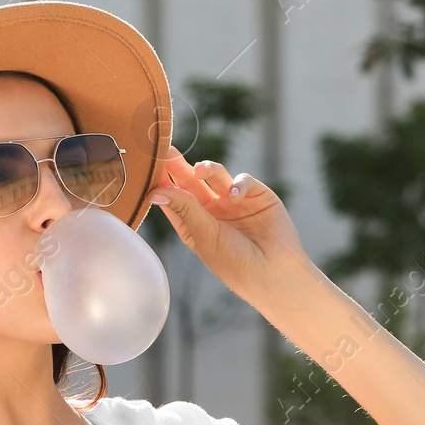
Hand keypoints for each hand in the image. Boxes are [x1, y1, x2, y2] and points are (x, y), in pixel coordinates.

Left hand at [147, 146, 317, 306]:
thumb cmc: (234, 263)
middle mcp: (212, 209)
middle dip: (179, 166)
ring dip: (206, 168)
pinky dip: (238, 184)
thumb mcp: (204, 235)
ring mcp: (234, 201)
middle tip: (167, 151)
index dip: (163, 182)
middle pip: (191, 181)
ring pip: (216, 174)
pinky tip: (234, 196)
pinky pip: (243, 180)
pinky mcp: (257, 195)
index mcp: (193, 223)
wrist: (274, 273)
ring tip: (199, 170)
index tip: (149, 167)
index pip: (174, 198)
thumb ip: (184, 208)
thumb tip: (154, 192)